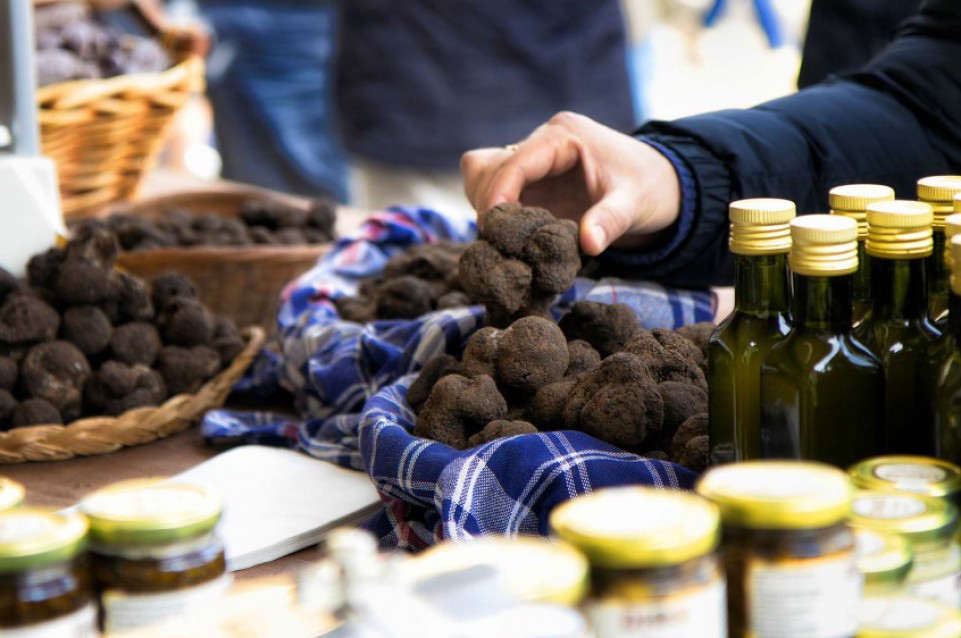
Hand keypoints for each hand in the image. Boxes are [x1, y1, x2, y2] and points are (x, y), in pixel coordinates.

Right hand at [461, 112, 681, 254]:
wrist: (661, 186)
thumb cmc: (650, 188)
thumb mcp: (635, 204)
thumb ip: (610, 222)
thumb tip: (588, 244)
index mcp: (565, 136)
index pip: (515, 160)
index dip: (497, 193)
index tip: (490, 227)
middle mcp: (543, 142)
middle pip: (488, 165)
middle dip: (488, 203)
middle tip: (500, 242)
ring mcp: (535, 162)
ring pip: (484, 175)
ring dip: (486, 206)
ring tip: (504, 240)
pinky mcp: (532, 182)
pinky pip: (496, 191)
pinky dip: (495, 214)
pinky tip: (511, 238)